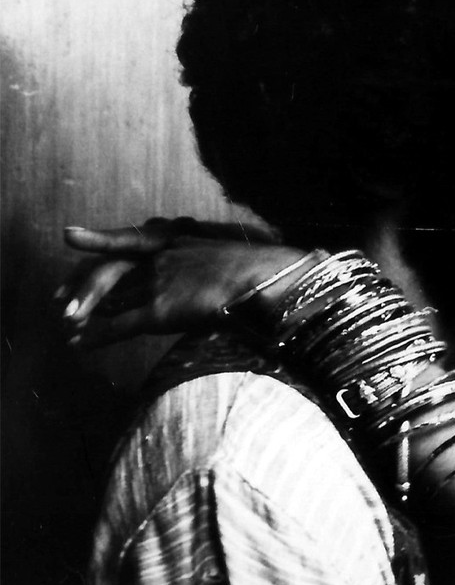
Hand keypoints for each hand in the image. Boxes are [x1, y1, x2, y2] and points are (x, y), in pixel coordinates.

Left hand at [59, 217, 306, 346]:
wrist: (264, 277)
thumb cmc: (252, 271)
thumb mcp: (217, 257)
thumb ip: (193, 264)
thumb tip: (185, 278)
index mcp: (171, 242)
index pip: (124, 238)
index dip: (95, 240)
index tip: (69, 238)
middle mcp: (158, 259)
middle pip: (108, 268)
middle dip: (81, 284)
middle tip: (60, 300)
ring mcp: (158, 283)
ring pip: (108, 297)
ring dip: (83, 311)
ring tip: (67, 324)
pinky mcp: (162, 309)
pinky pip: (120, 325)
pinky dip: (96, 336)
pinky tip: (79, 346)